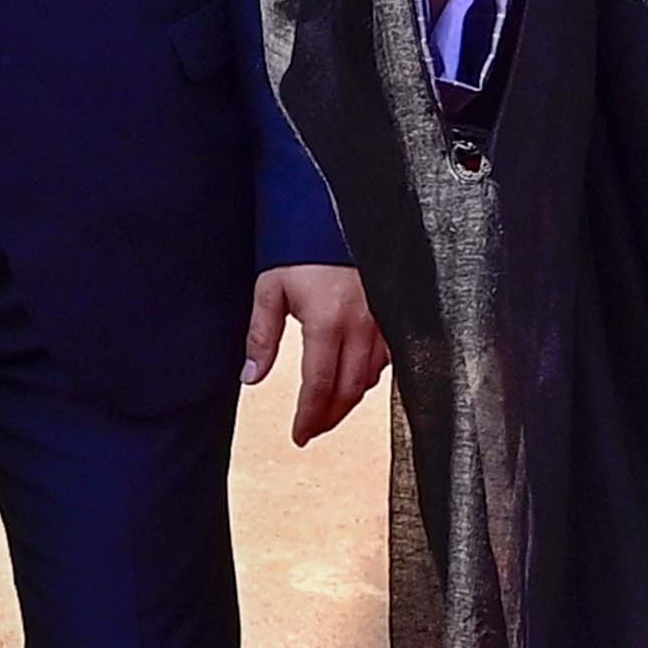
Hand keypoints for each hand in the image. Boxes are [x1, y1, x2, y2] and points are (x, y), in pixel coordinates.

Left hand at [243, 263, 384, 442]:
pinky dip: (372, 375)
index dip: (309, 418)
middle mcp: (363, 326)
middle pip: (350, 391)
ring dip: (350, 398)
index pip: (320, 386)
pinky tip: (355, 378)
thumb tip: (251, 378)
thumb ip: (262, 336)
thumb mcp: (271, 288)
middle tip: (312, 430)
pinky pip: (389, 357)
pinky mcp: (396, 311)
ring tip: (329, 408)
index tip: (299, 437)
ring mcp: (385, 319)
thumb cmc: (301, 246)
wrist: (340, 210)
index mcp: (328, 322)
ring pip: (373, 377)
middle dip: (330, 417)